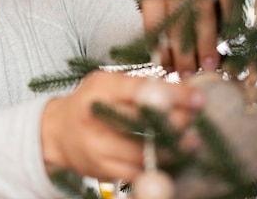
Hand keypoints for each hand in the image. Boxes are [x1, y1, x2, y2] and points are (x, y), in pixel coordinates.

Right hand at [40, 71, 203, 181]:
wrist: (56, 133)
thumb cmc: (88, 104)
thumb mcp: (106, 84)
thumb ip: (138, 86)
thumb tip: (183, 94)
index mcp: (100, 88)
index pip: (144, 91)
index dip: (176, 96)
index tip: (200, 100)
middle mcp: (96, 116)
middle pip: (148, 122)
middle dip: (179, 122)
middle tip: (195, 120)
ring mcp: (98, 146)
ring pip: (147, 152)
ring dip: (175, 148)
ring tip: (189, 142)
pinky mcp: (102, 169)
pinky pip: (140, 172)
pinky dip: (159, 166)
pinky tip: (170, 157)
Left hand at [141, 0, 233, 78]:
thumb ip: (163, 25)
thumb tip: (168, 66)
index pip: (154, 21)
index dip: (159, 47)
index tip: (165, 69)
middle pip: (177, 21)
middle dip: (182, 52)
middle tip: (186, 75)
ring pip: (202, 15)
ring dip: (205, 44)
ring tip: (208, 66)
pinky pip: (227, 5)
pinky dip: (228, 25)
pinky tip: (227, 42)